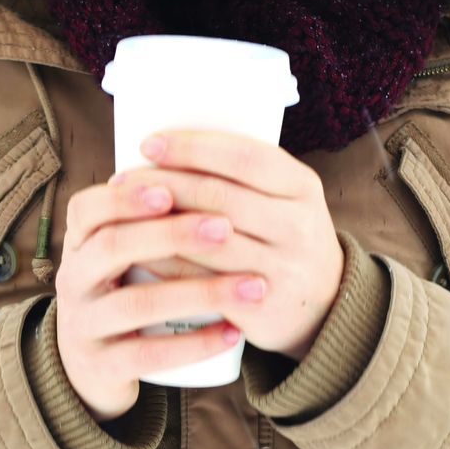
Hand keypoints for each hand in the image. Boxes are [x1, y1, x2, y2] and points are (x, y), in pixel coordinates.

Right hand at [54, 176, 264, 421]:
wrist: (93, 367)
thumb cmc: (126, 291)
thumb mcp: (125, 253)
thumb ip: (154, 217)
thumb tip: (220, 164)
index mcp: (80, 243)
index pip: (87, 208)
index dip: (125, 197)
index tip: (170, 188)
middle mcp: (72, 280)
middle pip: (112, 247)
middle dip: (171, 233)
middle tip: (225, 227)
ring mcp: (84, 325)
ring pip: (136, 304)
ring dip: (199, 292)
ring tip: (252, 286)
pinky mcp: (101, 366)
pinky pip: (147, 354)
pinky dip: (194, 345)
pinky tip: (233, 333)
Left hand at [114, 130, 344, 360]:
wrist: (326, 305)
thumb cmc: (284, 238)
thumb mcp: (285, 199)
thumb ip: (242, 177)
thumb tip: (165, 149)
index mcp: (303, 186)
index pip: (244, 157)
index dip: (193, 148)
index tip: (149, 143)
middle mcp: (299, 226)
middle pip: (219, 196)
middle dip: (165, 183)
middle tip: (124, 179)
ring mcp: (284, 268)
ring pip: (207, 239)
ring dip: (158, 223)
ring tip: (123, 213)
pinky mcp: (263, 306)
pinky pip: (203, 280)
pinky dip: (166, 264)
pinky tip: (140, 252)